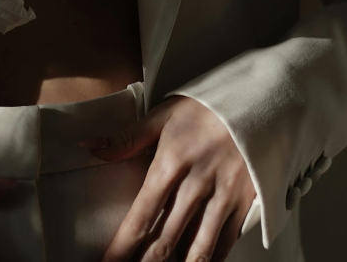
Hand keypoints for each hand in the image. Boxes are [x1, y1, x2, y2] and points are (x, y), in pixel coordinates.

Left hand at [91, 96, 254, 261]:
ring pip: (196, 250)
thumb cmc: (205, 107)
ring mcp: (222, 197)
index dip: (122, 247)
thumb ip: (127, 138)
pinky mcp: (244, 204)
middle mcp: (195, 186)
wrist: (257, 101)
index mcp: (170, 163)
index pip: (141, 216)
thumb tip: (90, 146)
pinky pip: (224, 244)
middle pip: (165, 240)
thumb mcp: (163, 115)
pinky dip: (208, 261)